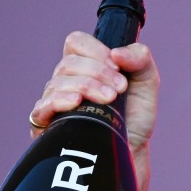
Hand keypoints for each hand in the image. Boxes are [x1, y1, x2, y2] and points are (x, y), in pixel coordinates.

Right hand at [29, 31, 159, 155]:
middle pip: (69, 62)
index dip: (97, 51)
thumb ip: (140, 58)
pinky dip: (60, 100)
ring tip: (110, 100)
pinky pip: (43, 106)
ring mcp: (54, 100)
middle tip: (119, 89)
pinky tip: (77, 102)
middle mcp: (66, 80)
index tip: (118, 68)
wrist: (132, 147)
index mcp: (85, 65)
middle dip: (98, 73)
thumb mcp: (147, 82)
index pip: (76, 42)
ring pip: (58, 82)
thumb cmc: (136, 115)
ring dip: (87, 87)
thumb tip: (116, 52)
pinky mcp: (47, 123)